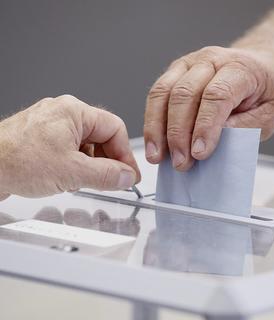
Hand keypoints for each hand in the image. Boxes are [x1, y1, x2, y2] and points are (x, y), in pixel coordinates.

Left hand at [0, 95, 140, 197]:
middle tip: (114, 181)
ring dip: (93, 165)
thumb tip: (127, 176)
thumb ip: (106, 175)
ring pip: (87, 145)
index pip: (115, 128)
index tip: (129, 175)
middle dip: (110, 161)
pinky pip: (72, 150)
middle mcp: (64, 114)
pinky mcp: (44, 139)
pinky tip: (72, 178)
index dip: (125, 154)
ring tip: (88, 181)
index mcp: (74, 111)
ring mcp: (53, 126)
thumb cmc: (14, 160)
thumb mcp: (71, 171)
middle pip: (102, 136)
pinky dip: (78, 165)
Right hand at [144, 46, 273, 169]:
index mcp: (239, 68)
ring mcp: (188, 65)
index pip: (217, 96)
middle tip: (180, 162)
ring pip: (163, 93)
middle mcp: (210, 60)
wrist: (259, 70)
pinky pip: (156, 96)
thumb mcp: (268, 116)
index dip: (205, 126)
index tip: (199, 154)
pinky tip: (153, 143)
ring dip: (157, 129)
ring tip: (157, 156)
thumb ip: (243, 128)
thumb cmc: (264, 93)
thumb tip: (210, 142)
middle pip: (184, 94)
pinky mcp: (174, 74)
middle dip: (178, 133)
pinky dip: (152, 122)